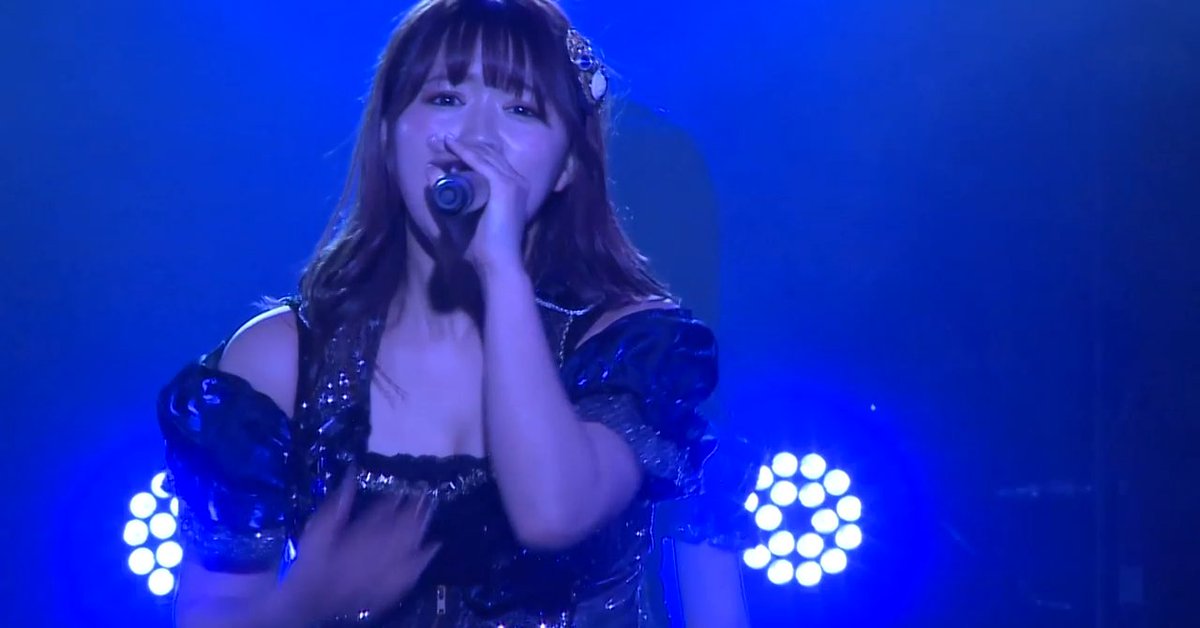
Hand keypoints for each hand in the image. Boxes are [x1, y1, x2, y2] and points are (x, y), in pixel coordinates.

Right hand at [276, 470, 440, 622]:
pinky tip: (434, 546)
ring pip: (411, 542)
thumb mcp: (320, 525)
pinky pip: (413, 569)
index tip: (412, 484)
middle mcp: (380, 547)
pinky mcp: (389, 585)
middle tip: (427, 494)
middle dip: (416, 508)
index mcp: (363, 530)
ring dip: (421, 526)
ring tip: (431, 511)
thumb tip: (353, 469)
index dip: (401, 496)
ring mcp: (387, 567)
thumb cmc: (313, 559)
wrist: (311, 599)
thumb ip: (340, 499)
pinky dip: (424, 555)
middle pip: (404, 523)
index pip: (387, 508)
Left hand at [437, 134, 529, 271]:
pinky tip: (450, 145)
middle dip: (460, 146)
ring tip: (438, 142)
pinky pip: (482, 162)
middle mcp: (517, 181)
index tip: (442, 148)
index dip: (466, 151)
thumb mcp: (459, 215)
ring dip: (459, 146)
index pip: (490, 161)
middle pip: (487, 153)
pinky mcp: (505, 186)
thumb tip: (429, 172)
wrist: (496, 263)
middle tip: (436, 141)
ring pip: (483, 155)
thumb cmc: (481, 246)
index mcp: (513, 188)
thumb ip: (444, 198)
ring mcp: (513, 182)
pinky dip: (464, 152)